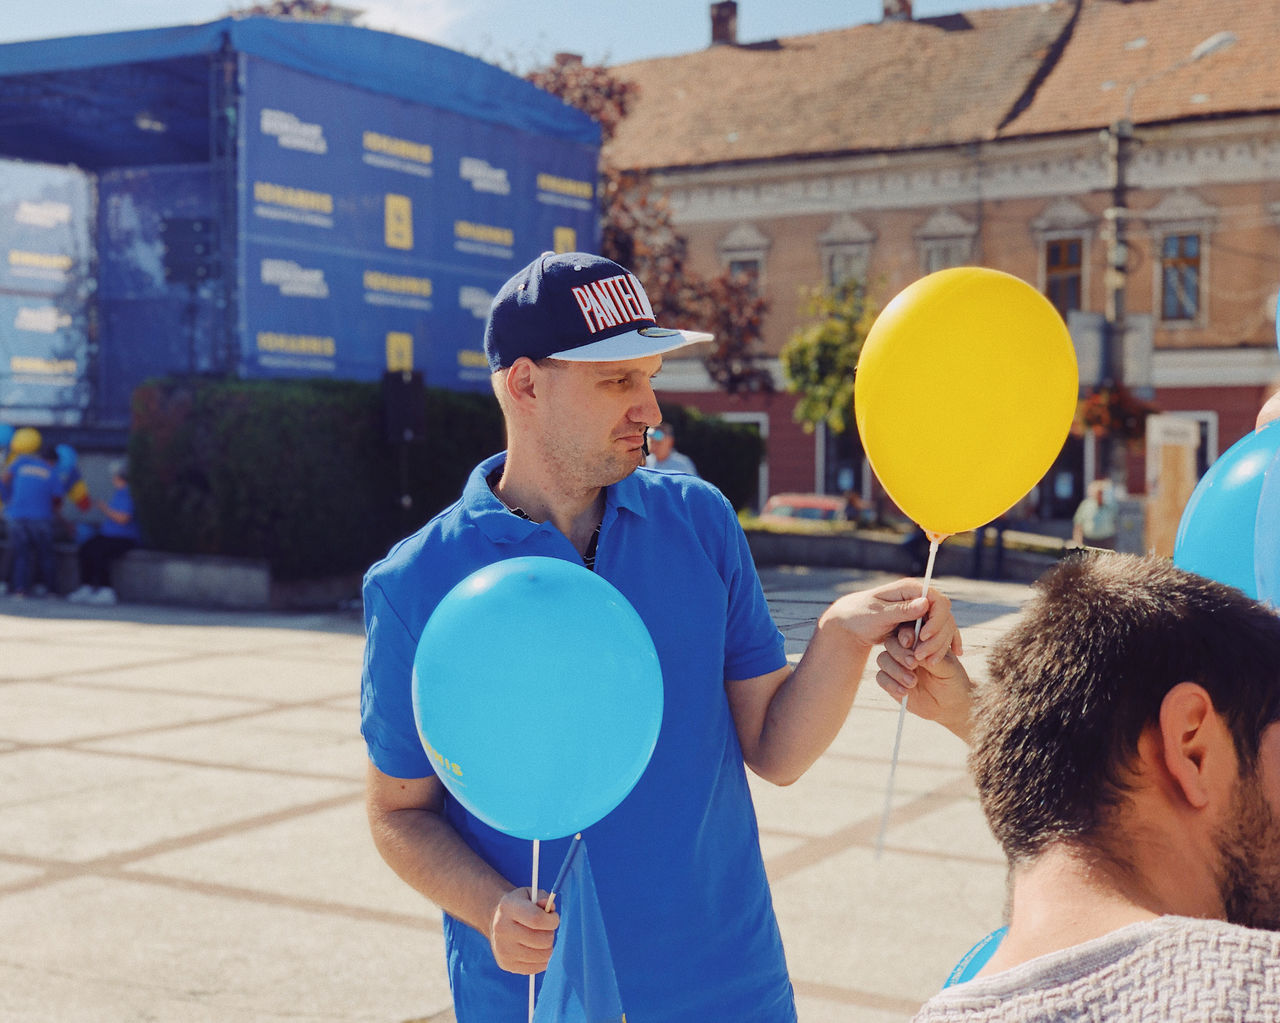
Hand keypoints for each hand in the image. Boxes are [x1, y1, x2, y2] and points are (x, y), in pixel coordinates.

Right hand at [489, 887, 558, 974]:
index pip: (536, 919)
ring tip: (541, 938)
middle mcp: (502, 930)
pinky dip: (542, 960)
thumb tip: (550, 908)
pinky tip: (536, 949)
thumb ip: (543, 898)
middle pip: (541, 940)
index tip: (553, 918)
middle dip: (550, 934)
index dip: (552, 920)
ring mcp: (503, 950)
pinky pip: (536, 968)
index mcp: (508, 907)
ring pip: (542, 956)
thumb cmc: (519, 906)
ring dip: (547, 947)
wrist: (497, 922)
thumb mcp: (530, 895)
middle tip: (546, 929)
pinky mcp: (506, 964)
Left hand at [822, 578, 961, 660]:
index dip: (936, 620)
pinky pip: (940, 632)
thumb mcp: (878, 615)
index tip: (924, 638)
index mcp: (910, 589)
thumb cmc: (861, 615)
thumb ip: (901, 610)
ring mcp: (922, 611)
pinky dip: (946, 642)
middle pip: (944, 616)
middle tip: (922, 658)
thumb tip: (925, 603)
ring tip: (929, 663)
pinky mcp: (921, 623)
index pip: (937, 601)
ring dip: (940, 645)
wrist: (852, 622)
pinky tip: (957, 653)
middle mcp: (920, 598)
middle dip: (937, 638)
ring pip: (944, 627)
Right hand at [876, 630, 973, 742]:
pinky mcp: (891, 681)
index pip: (907, 631)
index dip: (905, 634)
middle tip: (913, 665)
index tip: (911, 644)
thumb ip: (931, 657)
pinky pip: (881, 678)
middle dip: (899, 654)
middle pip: (891, 643)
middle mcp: (906, 651)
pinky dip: (891, 685)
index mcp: (920, 641)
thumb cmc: (952, 680)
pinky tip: (904, 692)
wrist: (949, 704)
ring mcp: (896, 665)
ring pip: (883, 659)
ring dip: (895, 670)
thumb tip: (915, 651)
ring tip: (912, 683)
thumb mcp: (948, 668)